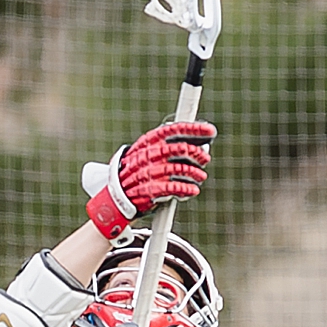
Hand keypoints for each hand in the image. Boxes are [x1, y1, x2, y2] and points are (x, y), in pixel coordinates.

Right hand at [83, 120, 215, 238]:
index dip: (193, 129)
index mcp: (148, 142)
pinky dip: (186, 189)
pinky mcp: (149, 190)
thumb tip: (200, 146)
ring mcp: (148, 172)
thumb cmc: (138, 172)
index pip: (173, 130)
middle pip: (179, 149)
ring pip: (179, 169)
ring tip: (200, 177)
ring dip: (194, 173)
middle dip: (197, 154)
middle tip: (205, 159)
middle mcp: (148, 155)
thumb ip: (170, 147)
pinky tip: (193, 190)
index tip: (209, 130)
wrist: (117, 196)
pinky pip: (173, 188)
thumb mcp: (149, 153)